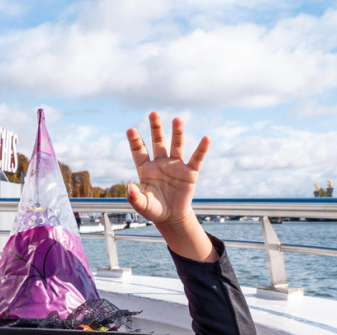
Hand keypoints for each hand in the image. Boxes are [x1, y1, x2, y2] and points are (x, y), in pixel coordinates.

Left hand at [125, 112, 209, 229]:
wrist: (171, 217)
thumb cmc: (154, 209)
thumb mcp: (142, 205)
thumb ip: (134, 197)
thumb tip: (130, 186)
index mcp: (146, 169)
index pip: (139, 151)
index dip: (135, 141)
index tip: (130, 130)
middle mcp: (161, 163)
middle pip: (158, 142)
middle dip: (156, 128)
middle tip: (153, 113)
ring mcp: (176, 166)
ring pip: (176, 145)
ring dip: (177, 133)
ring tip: (177, 119)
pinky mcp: (190, 173)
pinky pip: (196, 159)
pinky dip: (201, 149)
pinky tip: (206, 138)